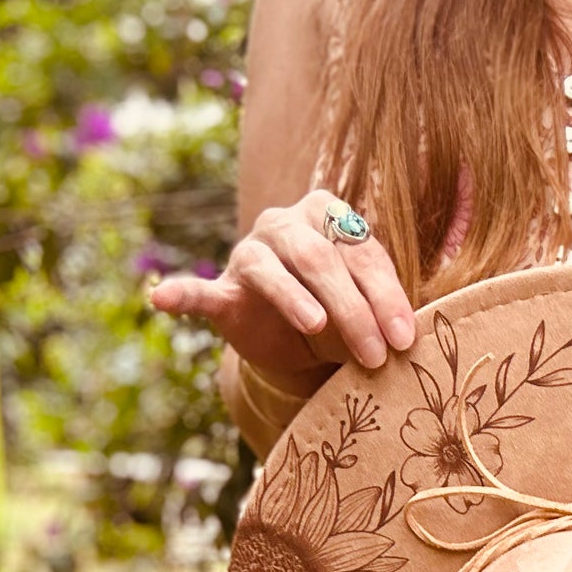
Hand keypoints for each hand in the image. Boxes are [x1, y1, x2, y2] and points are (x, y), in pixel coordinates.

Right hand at [148, 189, 416, 381]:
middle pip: (320, 259)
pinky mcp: (224, 290)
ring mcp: (251, 255)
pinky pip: (201, 291)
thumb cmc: (346, 316)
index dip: (385, 296)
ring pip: (271, 270)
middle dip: (352, 309)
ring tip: (315, 327)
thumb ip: (385, 311)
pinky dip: (181, 293)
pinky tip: (161, 300)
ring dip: (295, 300)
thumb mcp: (372, 311)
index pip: (361, 252)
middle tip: (376, 356)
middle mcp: (286, 224)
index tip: (404, 339)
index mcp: (330, 216)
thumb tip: (409, 337)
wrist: (300, 344)